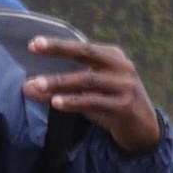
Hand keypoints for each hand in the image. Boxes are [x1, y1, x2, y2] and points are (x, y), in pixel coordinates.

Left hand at [22, 39, 165, 154]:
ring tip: (36, 84)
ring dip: (59, 82)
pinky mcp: (124, 106)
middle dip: (59, 49)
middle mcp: (121, 67)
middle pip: (86, 53)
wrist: (143, 129)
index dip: (58, 44)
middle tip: (33, 48)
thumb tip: (28, 86)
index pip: (82, 46)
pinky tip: (56, 103)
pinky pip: (94, 102)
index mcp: (112, 57)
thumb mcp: (91, 91)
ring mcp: (124, 86)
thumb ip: (64, 86)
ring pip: (87, 80)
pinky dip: (73, 101)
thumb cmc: (111, 105)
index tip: (34, 43)